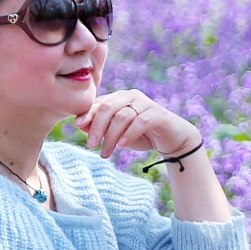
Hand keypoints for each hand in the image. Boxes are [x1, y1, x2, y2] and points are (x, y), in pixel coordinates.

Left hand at [74, 88, 200, 161]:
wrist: (171, 139)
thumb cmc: (140, 134)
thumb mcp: (117, 133)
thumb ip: (100, 127)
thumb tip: (79, 123)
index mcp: (119, 97)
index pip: (99, 103)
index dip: (88, 113)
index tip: (78, 126)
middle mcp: (131, 96)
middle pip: (108, 107)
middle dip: (97, 126)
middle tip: (91, 144)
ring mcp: (145, 104)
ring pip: (122, 116)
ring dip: (111, 136)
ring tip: (106, 152)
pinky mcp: (158, 114)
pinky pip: (140, 122)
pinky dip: (129, 133)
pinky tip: (122, 145)